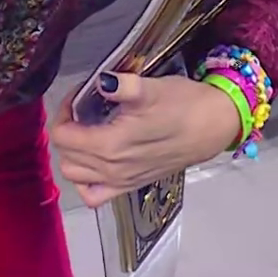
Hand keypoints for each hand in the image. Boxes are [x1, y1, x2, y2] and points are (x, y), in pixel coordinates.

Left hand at [50, 74, 241, 209]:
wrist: (214, 126)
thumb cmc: (184, 103)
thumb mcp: (153, 88)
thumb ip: (124, 85)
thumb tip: (102, 81)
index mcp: (111, 145)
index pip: (62, 137)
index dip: (63, 112)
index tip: (77, 95)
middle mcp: (112, 169)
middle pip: (65, 157)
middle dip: (66, 130)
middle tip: (81, 109)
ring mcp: (121, 181)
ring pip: (75, 176)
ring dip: (72, 154)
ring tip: (86, 132)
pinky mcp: (131, 186)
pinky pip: (94, 195)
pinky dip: (86, 182)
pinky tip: (94, 162)